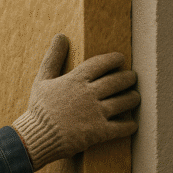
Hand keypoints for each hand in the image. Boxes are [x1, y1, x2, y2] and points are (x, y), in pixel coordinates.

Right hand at [12, 34, 139, 170]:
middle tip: (132, 77)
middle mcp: (89, 94)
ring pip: (123, 102)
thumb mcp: (42, 79)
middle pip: (117, 81)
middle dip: (128, 78)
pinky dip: (129, 125)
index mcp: (76, 80)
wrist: (37, 136)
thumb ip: (53, 58)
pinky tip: (132, 124)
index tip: (120, 59)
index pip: (101, 63)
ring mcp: (95, 113)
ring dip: (132, 98)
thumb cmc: (39, 108)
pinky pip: (121, 127)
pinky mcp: (98, 132)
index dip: (114, 59)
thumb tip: (60, 36)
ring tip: (135, 96)